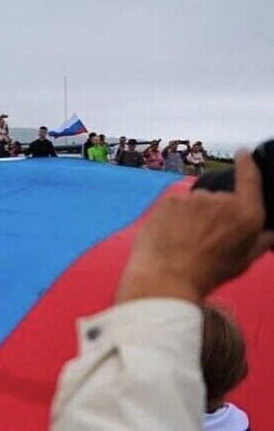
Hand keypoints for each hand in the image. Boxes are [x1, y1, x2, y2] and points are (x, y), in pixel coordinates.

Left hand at [117, 149, 273, 304]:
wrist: (167, 277)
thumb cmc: (208, 274)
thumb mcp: (243, 262)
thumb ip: (261, 242)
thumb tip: (272, 233)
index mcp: (247, 215)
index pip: (250, 179)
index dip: (247, 164)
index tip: (242, 152)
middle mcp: (222, 200)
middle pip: (218, 198)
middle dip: (213, 213)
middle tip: (203, 238)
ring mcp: (194, 198)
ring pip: (194, 202)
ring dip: (191, 214)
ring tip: (184, 239)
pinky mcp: (170, 200)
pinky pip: (175, 204)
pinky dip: (172, 216)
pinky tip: (169, 234)